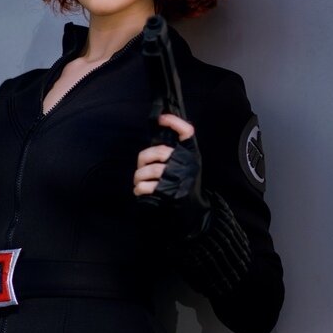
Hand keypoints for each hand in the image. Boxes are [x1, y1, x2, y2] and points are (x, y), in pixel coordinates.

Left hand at [133, 112, 209, 240]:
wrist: (192, 213)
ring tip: (140, 181)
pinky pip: (145, 186)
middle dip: (145, 159)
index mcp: (191, 156)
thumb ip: (176, 151)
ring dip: (139, 177)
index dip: (174, 122)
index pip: (187, 132)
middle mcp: (186, 166)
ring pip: (148, 171)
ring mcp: (177, 180)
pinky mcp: (167, 195)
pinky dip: (139, 189)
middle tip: (143, 166)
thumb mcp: (187, 165)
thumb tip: (158, 130)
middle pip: (160, 152)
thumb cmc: (185, 185)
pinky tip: (141, 191)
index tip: (162, 118)